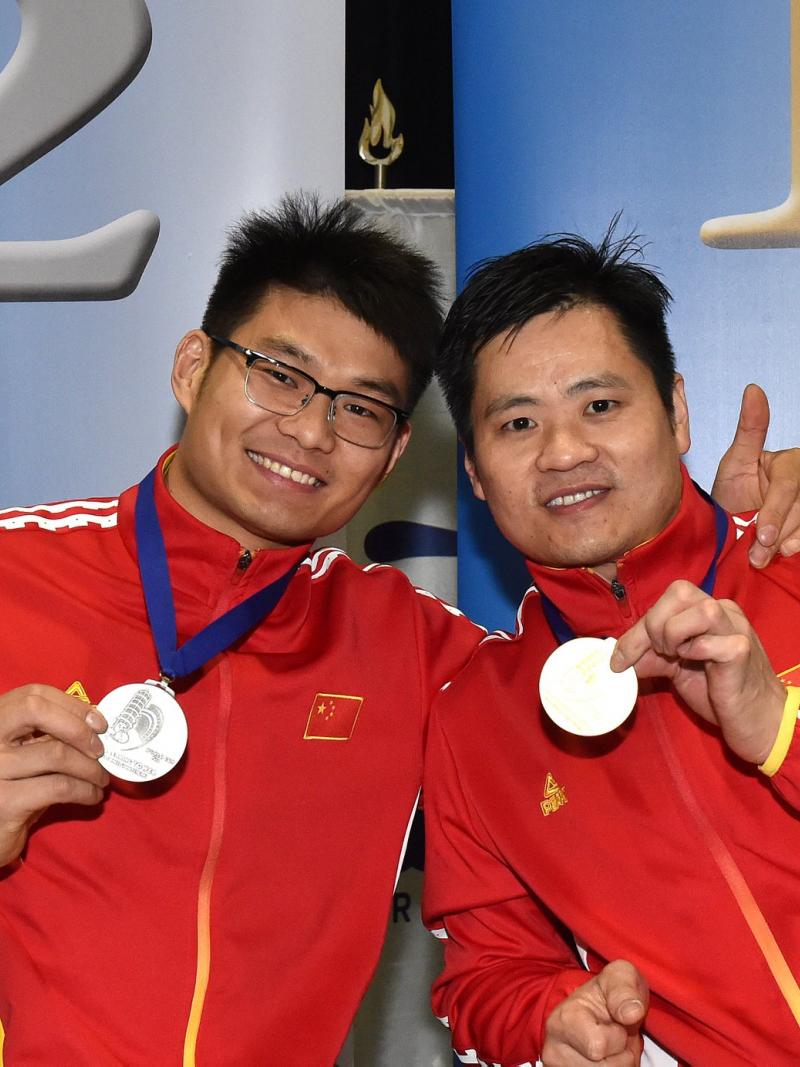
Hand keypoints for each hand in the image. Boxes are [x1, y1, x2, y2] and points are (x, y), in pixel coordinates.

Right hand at [0, 684, 108, 866]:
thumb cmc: (13, 790)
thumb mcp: (26, 756)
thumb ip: (49, 735)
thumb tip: (94, 717)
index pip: (33, 695)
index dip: (71, 705)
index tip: (98, 722)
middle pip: (35, 710)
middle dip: (77, 727)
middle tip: (100, 749)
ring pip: (56, 753)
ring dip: (90, 767)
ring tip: (101, 779)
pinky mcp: (5, 801)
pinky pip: (59, 786)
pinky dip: (85, 790)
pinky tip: (93, 796)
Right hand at [542, 960, 647, 1065]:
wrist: (600, 1011)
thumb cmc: (610, 993)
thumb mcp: (621, 977)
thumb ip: (624, 989)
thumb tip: (631, 1013)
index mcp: (563, 1020)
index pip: (597, 1047)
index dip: (618, 1036)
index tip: (615, 1021)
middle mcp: (554, 1049)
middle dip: (622, 1055)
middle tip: (616, 1036)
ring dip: (619, 1065)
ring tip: (613, 1048)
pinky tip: (607, 1059)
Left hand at [611, 581, 784, 763]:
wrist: (756, 720)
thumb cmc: (718, 691)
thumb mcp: (676, 668)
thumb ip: (650, 656)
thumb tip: (616, 656)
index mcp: (707, 610)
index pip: (666, 599)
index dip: (638, 627)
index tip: (620, 658)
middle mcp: (724, 611)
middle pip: (680, 591)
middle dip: (655, 624)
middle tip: (659, 653)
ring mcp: (736, 629)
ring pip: (701, 609)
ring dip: (675, 634)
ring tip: (678, 657)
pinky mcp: (742, 651)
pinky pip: (713, 642)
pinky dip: (695, 653)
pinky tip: (701, 667)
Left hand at [711, 383, 799, 567]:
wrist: (730, 524)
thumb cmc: (733, 491)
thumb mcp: (736, 461)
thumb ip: (749, 428)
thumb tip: (753, 389)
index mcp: (792, 463)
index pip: (790, 485)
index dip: (777, 511)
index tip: (760, 534)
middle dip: (778, 533)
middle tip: (755, 555)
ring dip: (788, 544)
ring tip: (761, 559)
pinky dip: (798, 547)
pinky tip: (783, 554)